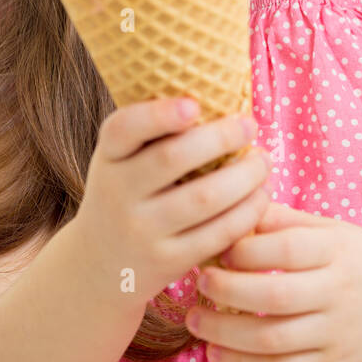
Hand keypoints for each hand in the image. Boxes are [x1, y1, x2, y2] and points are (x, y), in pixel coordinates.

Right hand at [72, 98, 271, 309]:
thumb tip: (220, 93)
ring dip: (245, 176)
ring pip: (204, 197)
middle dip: (221, 138)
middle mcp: (118, 192)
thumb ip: (153, 134)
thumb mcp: (121, 162)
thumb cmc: (126, 195)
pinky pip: (216, 233)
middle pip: (173, 158)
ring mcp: (140, 230)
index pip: (123, 129)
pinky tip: (260, 195)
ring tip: (263, 161)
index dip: (158, 115)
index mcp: (108, 157)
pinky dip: (246, 211)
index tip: (194, 106)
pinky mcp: (165, 262)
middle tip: (249, 125)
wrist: (97, 268)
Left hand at [185, 200, 361, 361]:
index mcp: (337, 250)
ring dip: (225, 333)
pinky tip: (217, 354)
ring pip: (272, 339)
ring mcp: (337, 332)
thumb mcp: (334, 230)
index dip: (244, 251)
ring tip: (196, 320)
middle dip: (226, 291)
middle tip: (198, 284)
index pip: (285, 250)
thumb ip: (285, 221)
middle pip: (274, 297)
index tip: (217, 248)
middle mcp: (339, 292)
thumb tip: (235, 206)